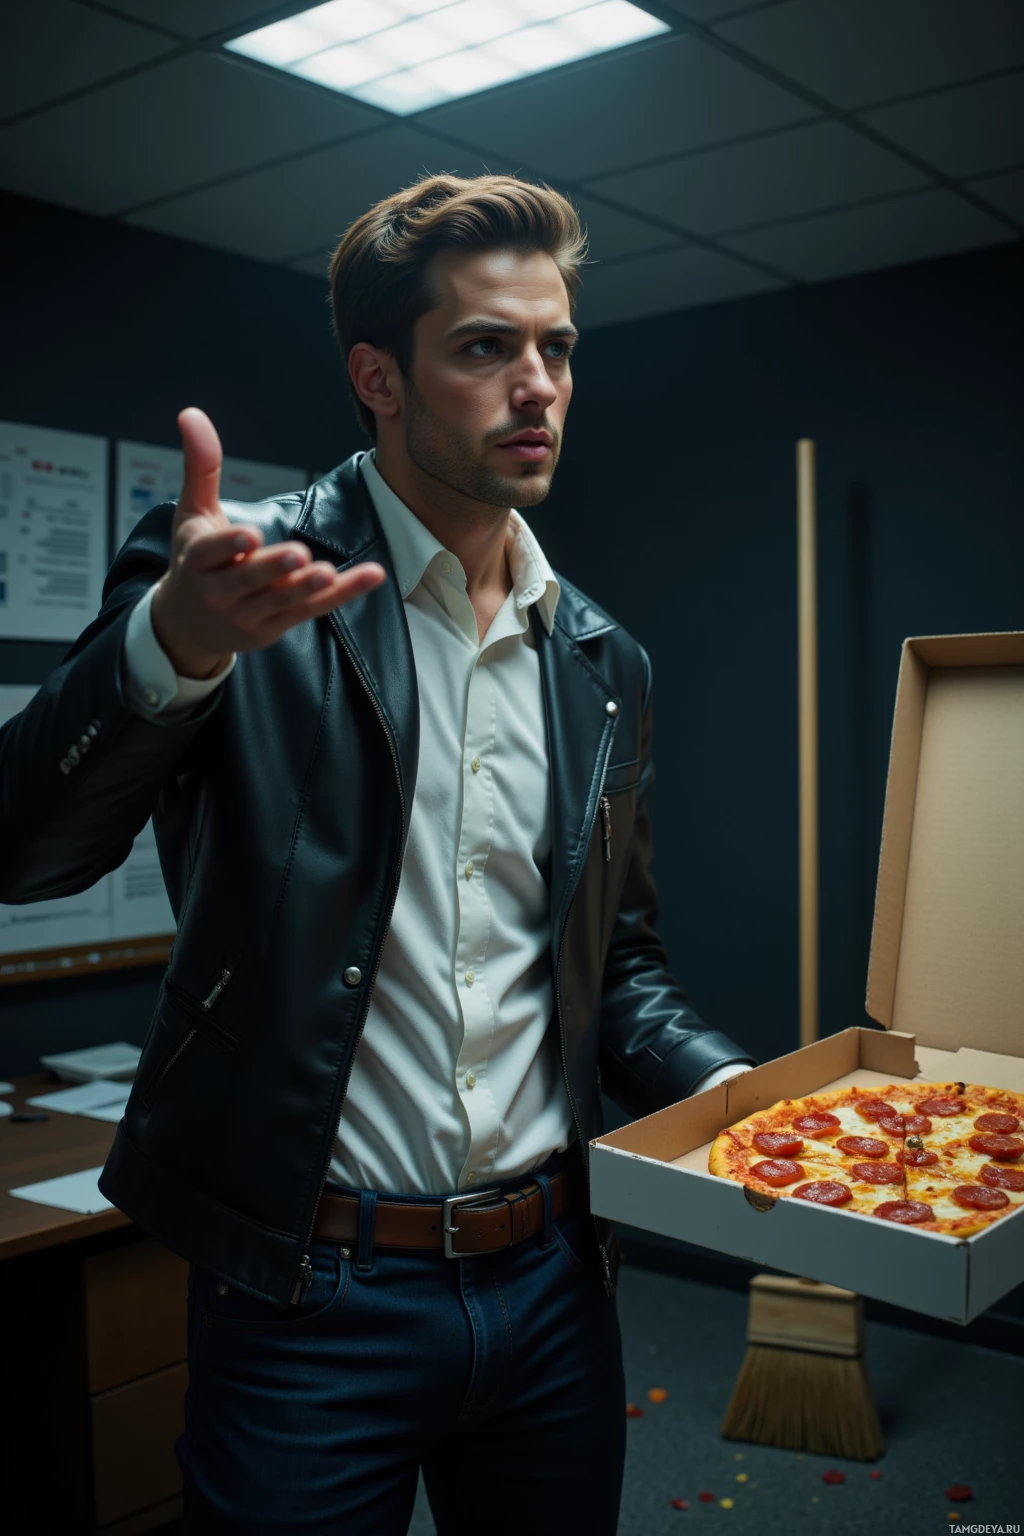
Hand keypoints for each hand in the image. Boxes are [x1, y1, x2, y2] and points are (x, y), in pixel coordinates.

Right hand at [149, 407, 385, 678]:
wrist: (188, 624)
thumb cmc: (195, 561)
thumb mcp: (193, 513)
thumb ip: (200, 466)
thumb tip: (191, 413)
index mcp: (198, 561)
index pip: (211, 553)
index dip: (229, 544)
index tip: (250, 535)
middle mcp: (220, 592)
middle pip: (248, 580)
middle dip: (273, 568)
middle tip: (298, 554)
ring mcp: (248, 614)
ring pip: (281, 600)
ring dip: (306, 587)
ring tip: (327, 573)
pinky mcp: (274, 627)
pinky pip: (311, 610)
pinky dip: (342, 594)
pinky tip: (371, 576)